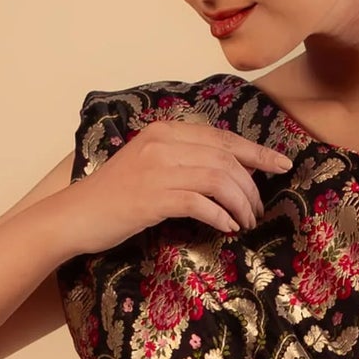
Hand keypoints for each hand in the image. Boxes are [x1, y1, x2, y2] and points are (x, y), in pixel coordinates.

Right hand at [67, 122, 294, 251]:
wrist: (76, 215)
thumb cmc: (115, 196)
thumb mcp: (150, 165)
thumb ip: (185, 160)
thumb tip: (231, 171)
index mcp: (166, 131)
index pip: (222, 138)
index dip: (257, 152)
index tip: (281, 165)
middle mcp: (164, 143)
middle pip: (226, 159)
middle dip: (251, 187)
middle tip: (258, 210)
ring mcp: (158, 169)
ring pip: (219, 179)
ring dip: (240, 204)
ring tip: (246, 222)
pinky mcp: (153, 197)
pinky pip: (201, 202)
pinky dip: (220, 215)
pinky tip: (227, 227)